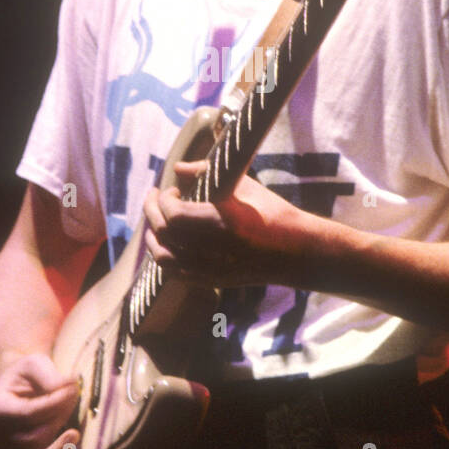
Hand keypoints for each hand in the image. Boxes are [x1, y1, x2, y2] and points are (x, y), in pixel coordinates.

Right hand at [0, 353, 80, 448]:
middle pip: (33, 439)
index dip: (54, 403)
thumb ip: (50, 376)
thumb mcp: (35, 363)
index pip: (29, 413)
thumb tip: (69, 388)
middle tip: (74, 399)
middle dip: (58, 420)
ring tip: (74, 434)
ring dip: (57, 447)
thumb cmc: (27, 375)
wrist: (19, 386)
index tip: (73, 388)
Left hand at [143, 159, 302, 287]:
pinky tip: (166, 244)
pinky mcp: (213, 281)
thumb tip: (178, 168)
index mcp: (222, 222)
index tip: (173, 189)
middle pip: (164, 232)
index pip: (173, 213)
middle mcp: (214, 249)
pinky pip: (175, 274)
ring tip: (154, 222)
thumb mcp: (243, 185)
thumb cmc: (271, 212)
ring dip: (153, 237)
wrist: (295, 251)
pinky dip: (165, 258)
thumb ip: (207, 172)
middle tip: (154, 197)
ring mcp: (212, 269)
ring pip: (164, 257)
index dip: (165, 199)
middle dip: (152, 211)